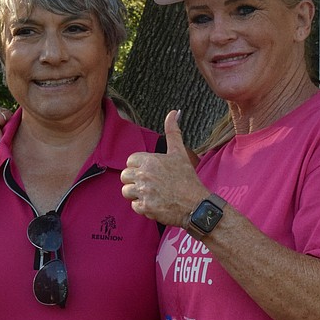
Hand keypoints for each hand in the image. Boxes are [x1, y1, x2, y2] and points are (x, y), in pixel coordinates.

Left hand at [120, 110, 205, 226]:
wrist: (196, 204)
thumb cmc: (187, 178)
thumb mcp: (179, 153)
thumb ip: (173, 132)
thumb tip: (174, 112)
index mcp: (150, 160)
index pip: (130, 161)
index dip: (138, 167)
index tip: (150, 172)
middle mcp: (144, 175)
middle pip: (124, 176)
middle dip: (134, 180)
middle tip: (150, 183)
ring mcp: (143, 192)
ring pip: (126, 191)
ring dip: (136, 194)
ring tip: (151, 193)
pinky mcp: (145, 207)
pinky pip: (134, 206)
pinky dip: (143, 207)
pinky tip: (155, 203)